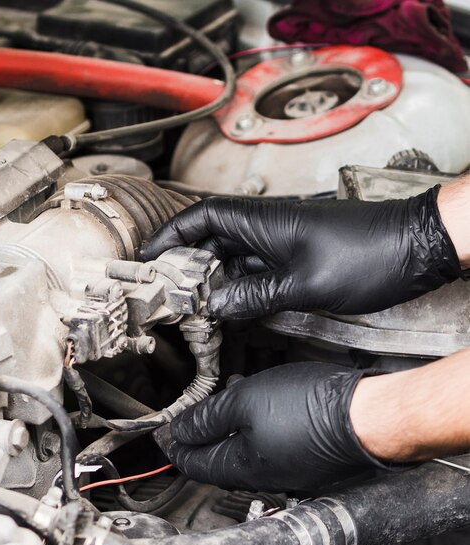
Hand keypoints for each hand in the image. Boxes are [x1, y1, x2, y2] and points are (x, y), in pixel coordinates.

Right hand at [140, 186, 463, 319]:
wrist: (416, 246)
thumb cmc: (369, 255)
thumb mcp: (305, 285)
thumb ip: (256, 296)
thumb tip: (217, 304)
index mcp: (265, 222)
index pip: (203, 216)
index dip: (172, 234)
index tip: (150, 255)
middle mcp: (270, 227)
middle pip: (213, 237)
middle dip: (187, 262)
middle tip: (170, 291)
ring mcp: (284, 241)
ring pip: (235, 255)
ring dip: (214, 276)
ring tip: (195, 304)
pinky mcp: (299, 255)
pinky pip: (258, 268)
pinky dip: (241, 285)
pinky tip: (234, 305)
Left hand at [154, 362, 383, 492]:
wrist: (367, 417)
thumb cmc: (311, 409)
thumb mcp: (245, 403)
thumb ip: (207, 417)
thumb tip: (177, 430)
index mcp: (241, 467)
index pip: (193, 463)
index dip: (173, 445)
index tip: (162, 432)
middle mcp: (262, 478)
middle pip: (217, 461)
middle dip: (198, 439)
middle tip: (187, 418)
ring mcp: (286, 471)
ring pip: (243, 453)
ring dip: (227, 430)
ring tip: (221, 405)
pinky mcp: (306, 460)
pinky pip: (268, 448)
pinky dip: (254, 429)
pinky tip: (259, 408)